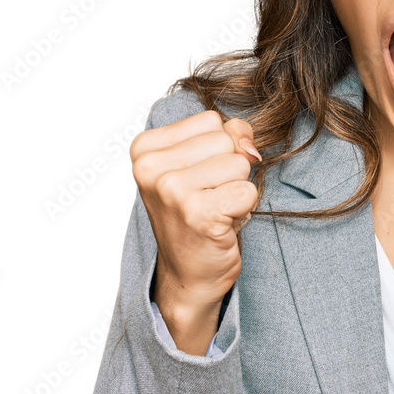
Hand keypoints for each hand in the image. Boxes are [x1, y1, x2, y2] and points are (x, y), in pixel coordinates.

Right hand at [130, 109, 262, 309]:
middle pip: (226, 139)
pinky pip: (248, 191)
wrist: (188, 273)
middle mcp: (151, 168)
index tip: (198, 179)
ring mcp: (173, 191)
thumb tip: (249, 146)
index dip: (219, 149)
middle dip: (230, 169)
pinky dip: (244, 208)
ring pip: (240, 164)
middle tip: (209, 198)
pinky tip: (221, 224)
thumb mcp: (201, 164)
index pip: (211, 120)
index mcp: (145, 149)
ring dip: (236, 189)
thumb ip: (227, 136)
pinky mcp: (199, 215)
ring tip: (215, 210)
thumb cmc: (195, 215)